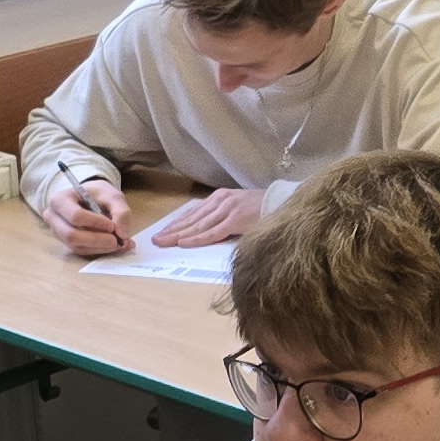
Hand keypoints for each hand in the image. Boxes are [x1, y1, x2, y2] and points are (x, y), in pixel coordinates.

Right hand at [41, 174, 130, 255]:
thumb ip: (121, 212)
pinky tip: (113, 246)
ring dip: (100, 247)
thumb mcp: (112, 196)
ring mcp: (58, 232)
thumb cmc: (98, 194)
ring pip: (76, 246)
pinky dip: (99, 250)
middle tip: (117, 241)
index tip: (112, 226)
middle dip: (96, 240)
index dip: (95, 223)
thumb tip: (122, 235)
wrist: (91, 198)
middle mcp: (54, 218)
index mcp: (60, 200)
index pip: (75, 216)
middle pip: (71, 235)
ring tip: (120, 244)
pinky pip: (82, 251)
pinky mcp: (67, 243)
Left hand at [145, 187, 266, 248]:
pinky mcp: (236, 220)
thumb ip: (224, 217)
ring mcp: (228, 210)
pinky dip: (197, 238)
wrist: (283, 202)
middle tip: (156, 240)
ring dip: (179, 235)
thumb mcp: (239, 209)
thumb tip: (208, 229)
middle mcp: (220, 201)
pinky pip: (213, 232)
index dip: (176, 223)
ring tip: (165, 242)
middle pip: (191, 219)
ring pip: (198, 226)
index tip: (163, 232)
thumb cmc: (263, 209)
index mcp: (220, 198)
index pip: (193, 212)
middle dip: (172, 230)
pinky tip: (184, 243)